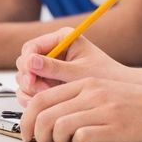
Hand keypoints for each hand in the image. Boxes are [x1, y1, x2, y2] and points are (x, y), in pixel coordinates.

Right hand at [14, 28, 130, 105]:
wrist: (116, 88)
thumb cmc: (103, 76)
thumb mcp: (78, 72)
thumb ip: (54, 68)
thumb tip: (30, 61)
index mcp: (62, 38)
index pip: (32, 47)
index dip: (27, 63)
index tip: (31, 78)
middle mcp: (53, 50)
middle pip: (25, 63)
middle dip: (29, 79)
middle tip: (40, 90)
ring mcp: (49, 66)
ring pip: (26, 78)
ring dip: (31, 90)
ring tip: (49, 97)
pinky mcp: (48, 80)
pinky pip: (31, 89)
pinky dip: (34, 97)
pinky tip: (45, 103)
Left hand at [20, 77, 141, 141]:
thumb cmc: (139, 103)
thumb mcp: (106, 91)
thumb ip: (79, 98)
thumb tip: (47, 117)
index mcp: (87, 83)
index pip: (42, 98)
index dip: (26, 118)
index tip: (27, 132)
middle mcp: (93, 93)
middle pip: (44, 114)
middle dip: (34, 133)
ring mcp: (103, 110)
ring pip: (58, 127)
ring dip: (54, 141)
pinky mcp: (114, 128)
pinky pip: (80, 138)